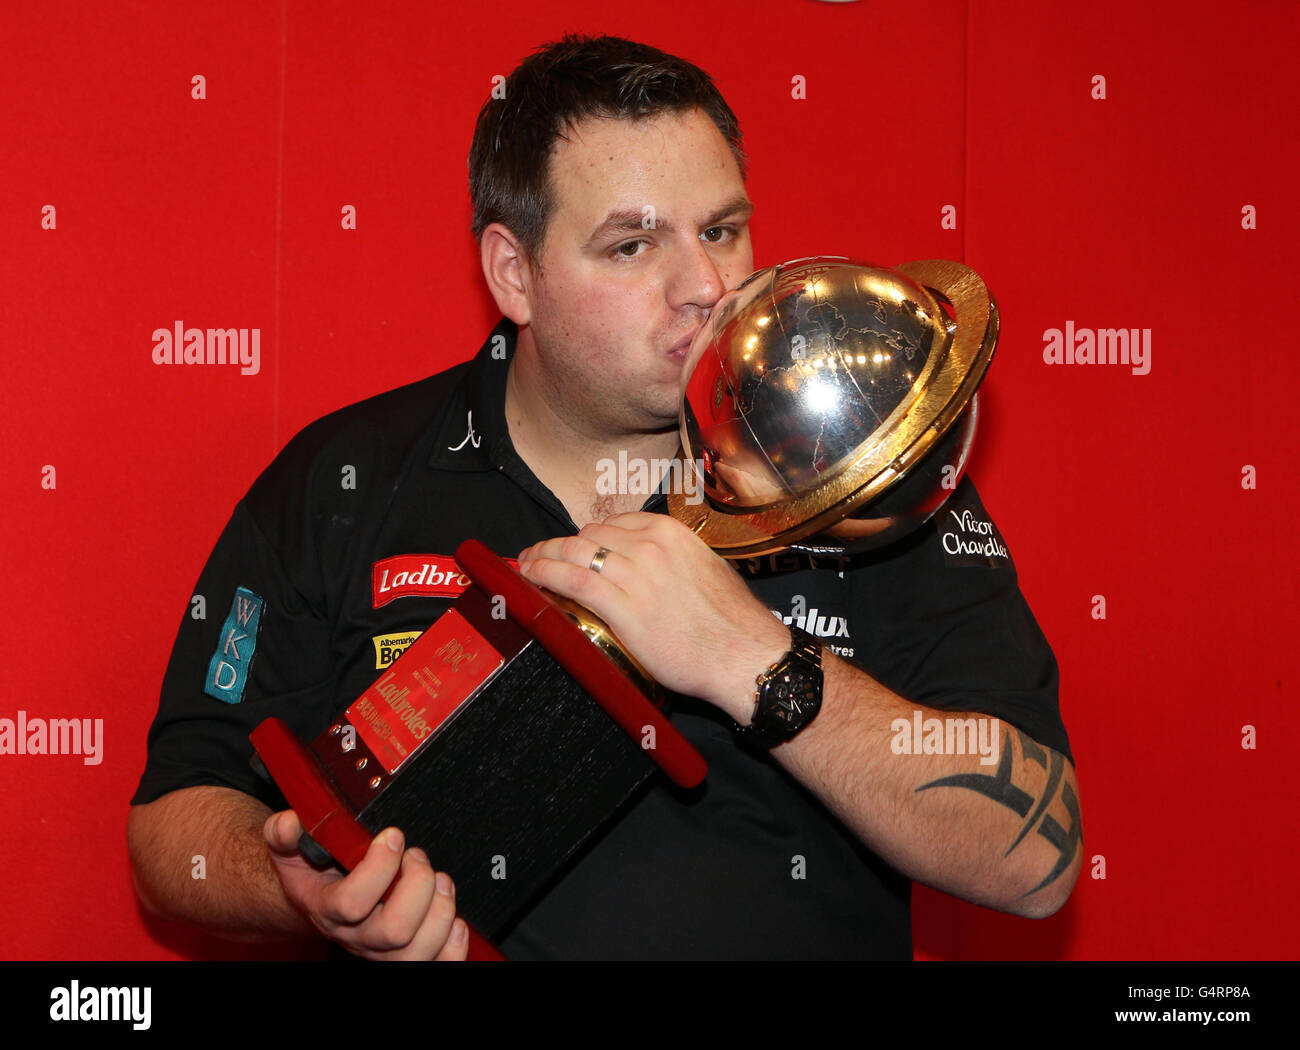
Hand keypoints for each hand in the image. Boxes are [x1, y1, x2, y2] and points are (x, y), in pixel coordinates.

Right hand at [264, 810, 467, 960]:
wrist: (321, 898)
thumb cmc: (314, 871)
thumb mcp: (292, 847)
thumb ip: (283, 833)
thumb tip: (289, 822)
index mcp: (327, 909)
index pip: (352, 903)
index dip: (379, 867)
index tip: (393, 835)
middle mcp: (356, 936)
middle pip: (394, 931)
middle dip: (417, 885)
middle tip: (417, 857)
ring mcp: (382, 950)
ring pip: (417, 951)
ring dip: (441, 910)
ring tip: (440, 879)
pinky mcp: (407, 954)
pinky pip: (437, 966)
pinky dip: (453, 947)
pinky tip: (455, 920)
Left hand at [517, 513, 788, 721]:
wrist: (745, 654)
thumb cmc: (732, 622)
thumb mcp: (706, 571)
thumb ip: (674, 562)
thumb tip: (651, 568)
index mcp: (671, 533)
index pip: (613, 524)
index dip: (586, 536)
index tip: (572, 545)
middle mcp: (651, 547)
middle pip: (588, 536)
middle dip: (560, 545)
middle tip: (539, 555)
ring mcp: (636, 575)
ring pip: (574, 553)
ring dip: (543, 557)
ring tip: (526, 564)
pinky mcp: (624, 607)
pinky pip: (573, 581)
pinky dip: (545, 575)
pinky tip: (530, 577)